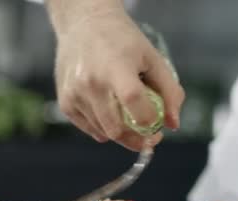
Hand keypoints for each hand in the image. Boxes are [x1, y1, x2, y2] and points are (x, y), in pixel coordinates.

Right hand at [52, 5, 184, 150]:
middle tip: (148, 134)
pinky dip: (104, 128)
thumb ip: (169, 92)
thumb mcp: (153, 58)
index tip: (158, 128)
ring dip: (121, 133)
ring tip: (128, 114)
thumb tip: (173, 124)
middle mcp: (91, 82)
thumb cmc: (122, 41)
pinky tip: (111, 111)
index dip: (149, 121)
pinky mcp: (65, 102)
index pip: (134, 102)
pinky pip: (90, 129)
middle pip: (116, 129)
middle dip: (137, 139)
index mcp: (116, 67)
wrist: (85, 24)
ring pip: (104, 134)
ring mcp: (74, 94)